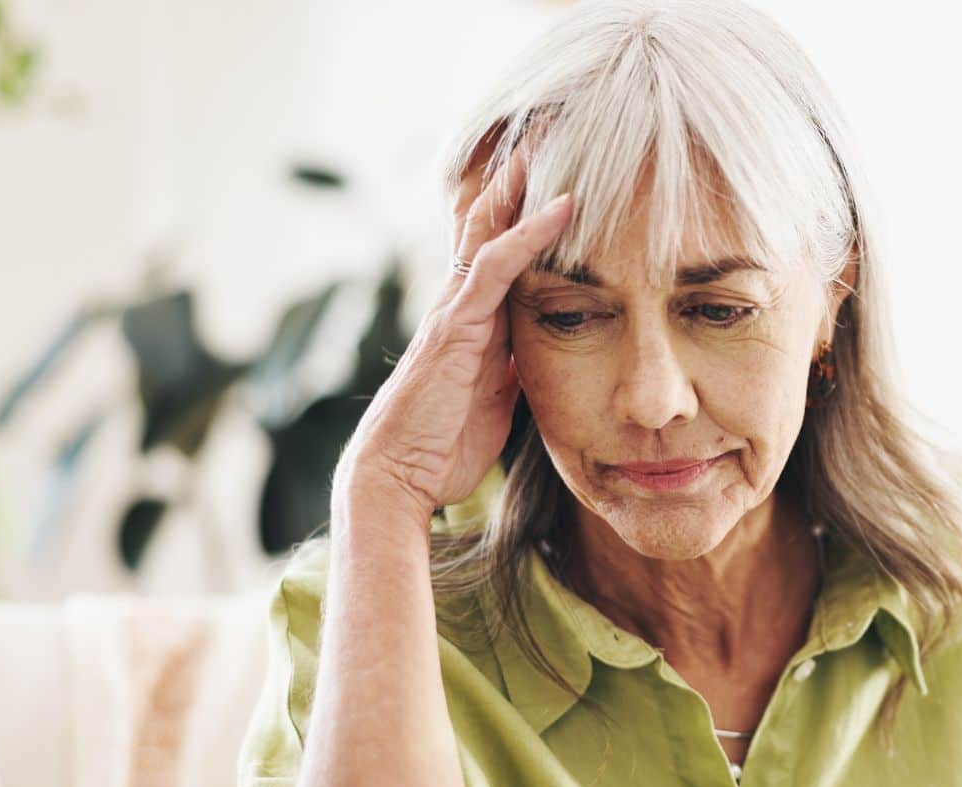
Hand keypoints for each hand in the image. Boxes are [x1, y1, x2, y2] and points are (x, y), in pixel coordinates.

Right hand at [334, 137, 571, 521]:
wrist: (399, 477)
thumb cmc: (442, 446)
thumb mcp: (498, 401)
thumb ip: (515, 367)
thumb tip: (542, 352)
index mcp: (469, 321)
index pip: (495, 250)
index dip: (519, 212)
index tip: (550, 176)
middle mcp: (458, 303)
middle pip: (486, 224)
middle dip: (514, 179)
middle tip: (545, 133)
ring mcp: (455, 310)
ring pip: (488, 230)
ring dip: (520, 185)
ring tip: (550, 140)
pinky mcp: (457, 326)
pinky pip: (495, 267)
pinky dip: (530, 234)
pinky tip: (562, 207)